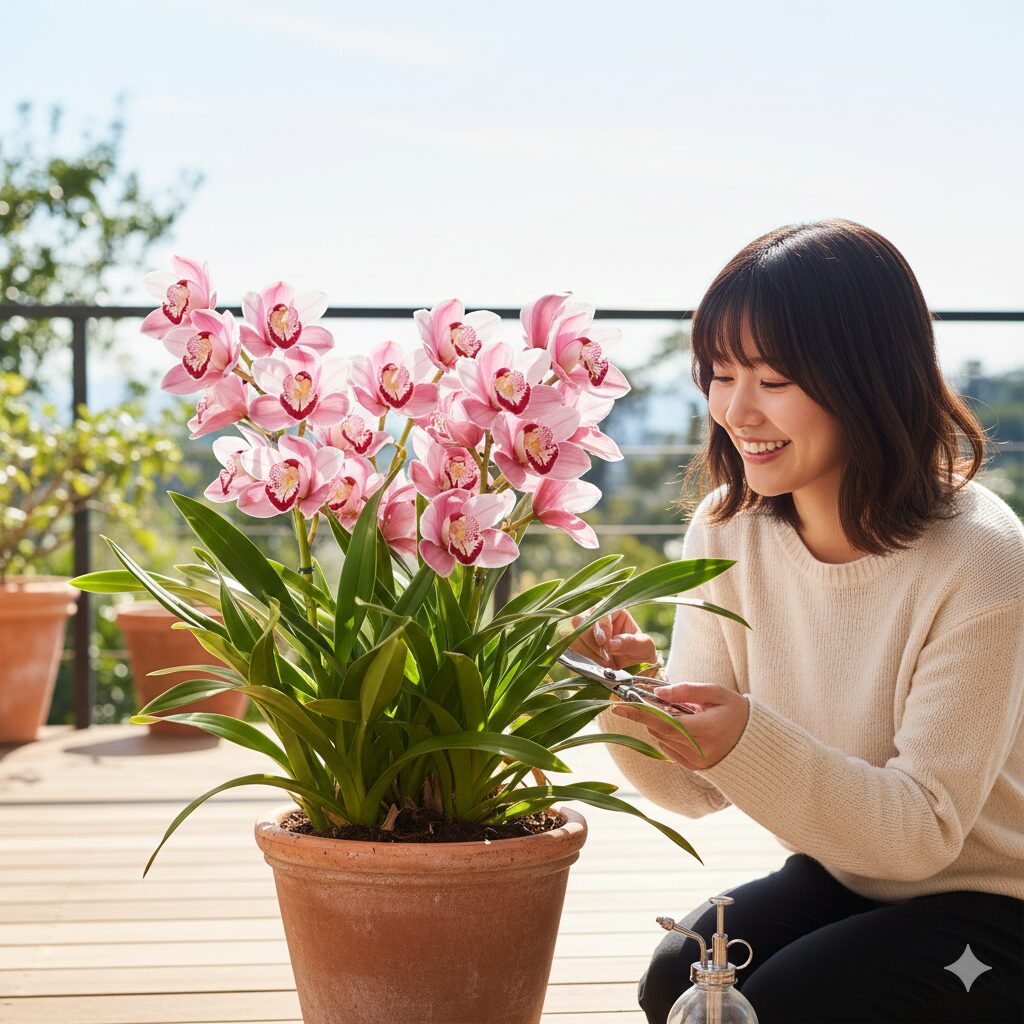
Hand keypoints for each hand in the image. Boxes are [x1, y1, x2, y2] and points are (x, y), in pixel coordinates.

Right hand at [570, 609, 657, 670]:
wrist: (634, 665)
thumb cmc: (640, 650)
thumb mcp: (645, 646)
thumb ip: (632, 643)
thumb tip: (611, 644)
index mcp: (613, 610)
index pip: (600, 612)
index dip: (600, 627)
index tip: (604, 642)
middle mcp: (594, 616)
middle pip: (579, 620)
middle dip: (590, 640)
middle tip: (603, 655)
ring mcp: (583, 630)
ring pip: (572, 635)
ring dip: (586, 651)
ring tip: (604, 662)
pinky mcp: (577, 644)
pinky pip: (570, 649)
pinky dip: (581, 658)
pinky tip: (595, 665)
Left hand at [612, 682, 748, 768]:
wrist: (757, 743)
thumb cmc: (737, 712)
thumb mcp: (716, 693)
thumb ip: (686, 691)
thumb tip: (657, 693)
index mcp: (703, 730)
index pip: (662, 721)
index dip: (638, 713)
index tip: (617, 705)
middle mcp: (696, 750)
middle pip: (658, 730)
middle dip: (648, 713)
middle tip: (648, 698)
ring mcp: (694, 761)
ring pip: (662, 738)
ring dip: (660, 723)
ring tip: (682, 712)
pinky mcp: (693, 767)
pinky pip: (668, 748)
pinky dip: (668, 734)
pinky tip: (682, 724)